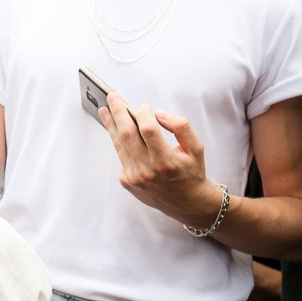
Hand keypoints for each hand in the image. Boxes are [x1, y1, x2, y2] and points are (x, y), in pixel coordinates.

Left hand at [99, 94, 219, 225]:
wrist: (187, 203)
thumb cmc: (192, 172)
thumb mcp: (196, 148)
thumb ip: (181, 126)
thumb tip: (159, 114)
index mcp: (166, 161)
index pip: (149, 130)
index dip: (144, 114)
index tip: (144, 106)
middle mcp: (148, 170)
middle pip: (127, 134)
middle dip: (118, 113)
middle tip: (112, 97)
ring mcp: (135, 177)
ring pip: (119, 145)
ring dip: (111, 125)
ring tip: (105, 110)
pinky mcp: (127, 182)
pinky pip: (122, 157)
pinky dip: (121, 143)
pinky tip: (118, 131)